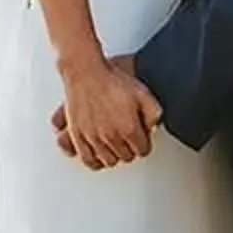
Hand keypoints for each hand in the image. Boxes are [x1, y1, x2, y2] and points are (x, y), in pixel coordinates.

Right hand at [53, 55, 162, 169]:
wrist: (85, 72)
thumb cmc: (111, 80)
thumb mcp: (142, 92)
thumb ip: (154, 113)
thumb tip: (154, 127)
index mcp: (129, 128)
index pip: (142, 150)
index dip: (144, 144)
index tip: (141, 139)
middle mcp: (111, 136)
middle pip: (127, 157)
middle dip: (130, 149)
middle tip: (129, 140)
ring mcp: (93, 138)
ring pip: (109, 161)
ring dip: (114, 155)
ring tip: (116, 146)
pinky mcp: (78, 136)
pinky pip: (88, 159)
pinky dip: (95, 161)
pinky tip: (99, 155)